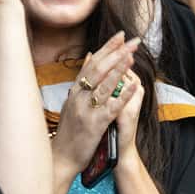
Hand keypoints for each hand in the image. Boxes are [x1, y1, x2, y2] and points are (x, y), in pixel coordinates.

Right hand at [53, 35, 138, 175]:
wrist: (60, 158)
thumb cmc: (68, 131)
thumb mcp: (72, 101)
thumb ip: (82, 79)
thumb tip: (91, 55)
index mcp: (75, 91)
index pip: (92, 63)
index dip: (107, 48)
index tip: (121, 35)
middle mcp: (79, 97)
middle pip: (99, 69)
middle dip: (116, 53)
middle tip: (132, 41)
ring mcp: (86, 110)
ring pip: (103, 85)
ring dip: (118, 69)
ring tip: (131, 55)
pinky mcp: (95, 124)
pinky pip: (111, 107)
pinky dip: (122, 95)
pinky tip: (133, 85)